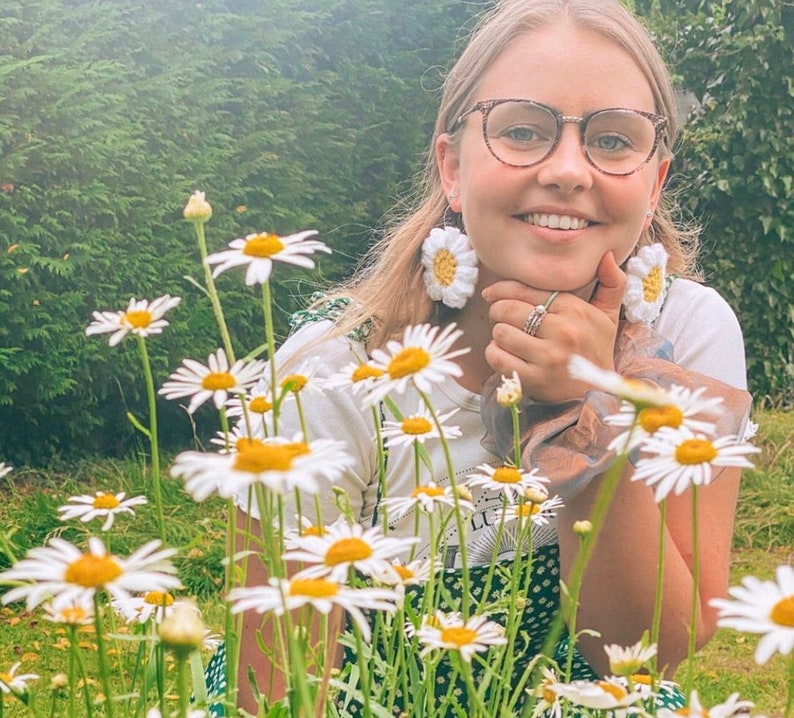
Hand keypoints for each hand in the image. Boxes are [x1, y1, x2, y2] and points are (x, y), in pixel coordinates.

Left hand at [482, 252, 626, 402]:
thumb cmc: (596, 350)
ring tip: (508, 338)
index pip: (524, 290)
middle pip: (507, 310)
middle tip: (501, 317)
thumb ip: (611, 283)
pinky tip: (505, 354)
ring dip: (499, 335)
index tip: (491, 294)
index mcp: (575, 310)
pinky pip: (497, 357)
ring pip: (500, 333)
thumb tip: (607, 255)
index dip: (501, 289)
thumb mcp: (608, 316)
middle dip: (498, 312)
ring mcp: (548, 358)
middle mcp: (562, 332)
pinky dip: (495, 354)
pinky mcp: (534, 380)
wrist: (599, 393)